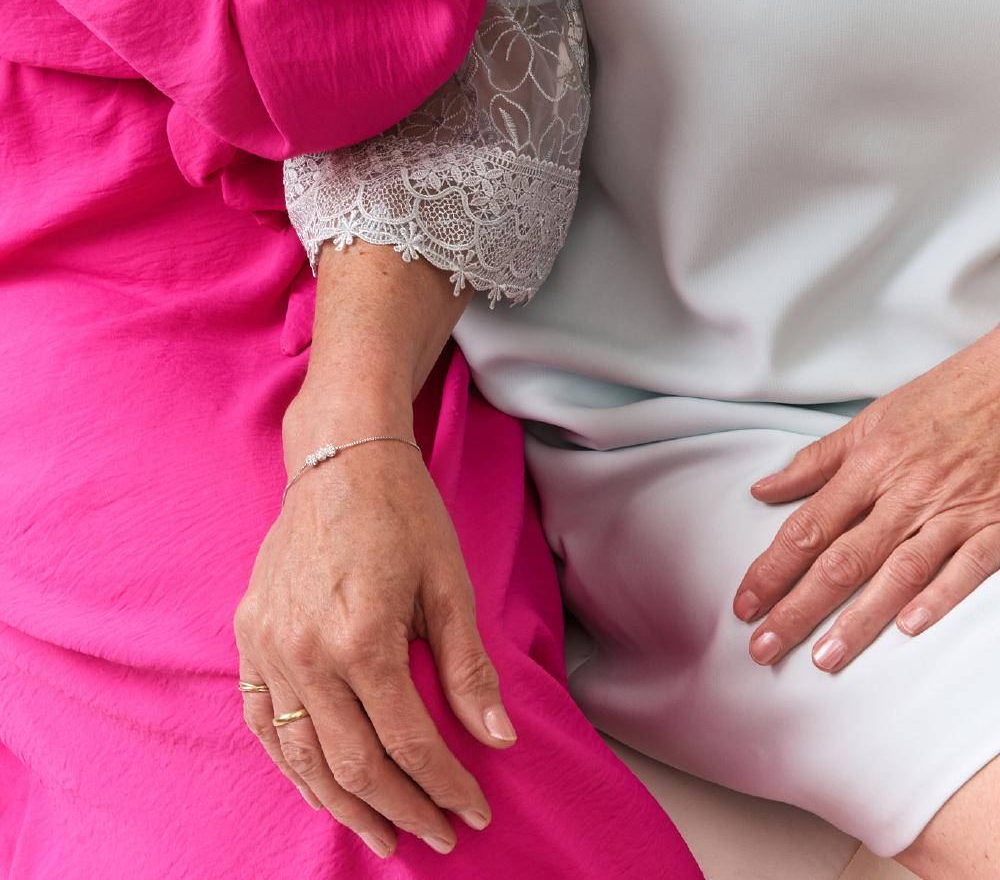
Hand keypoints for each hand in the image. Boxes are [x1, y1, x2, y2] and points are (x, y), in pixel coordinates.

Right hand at [234, 430, 514, 860]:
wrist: (339, 458)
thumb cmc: (403, 514)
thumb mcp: (449, 585)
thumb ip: (468, 669)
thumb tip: (496, 739)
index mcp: (363, 638)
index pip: (408, 742)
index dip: (445, 785)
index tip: (472, 811)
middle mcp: (307, 651)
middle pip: (354, 763)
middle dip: (403, 808)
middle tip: (437, 835)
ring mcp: (269, 646)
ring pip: (302, 757)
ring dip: (346, 805)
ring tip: (384, 833)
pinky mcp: (249, 636)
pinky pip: (263, 722)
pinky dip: (292, 767)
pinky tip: (321, 790)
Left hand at [733, 328, 999, 673]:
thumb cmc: (942, 399)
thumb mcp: (871, 420)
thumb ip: (817, 461)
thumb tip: (765, 490)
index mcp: (870, 464)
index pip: (809, 526)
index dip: (773, 568)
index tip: (746, 602)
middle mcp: (905, 492)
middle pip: (843, 559)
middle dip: (799, 607)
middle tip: (765, 645)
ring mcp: (951, 511)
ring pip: (897, 573)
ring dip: (858, 619)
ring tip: (824, 657)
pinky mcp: (994, 525)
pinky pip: (965, 567)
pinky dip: (938, 597)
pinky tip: (909, 627)